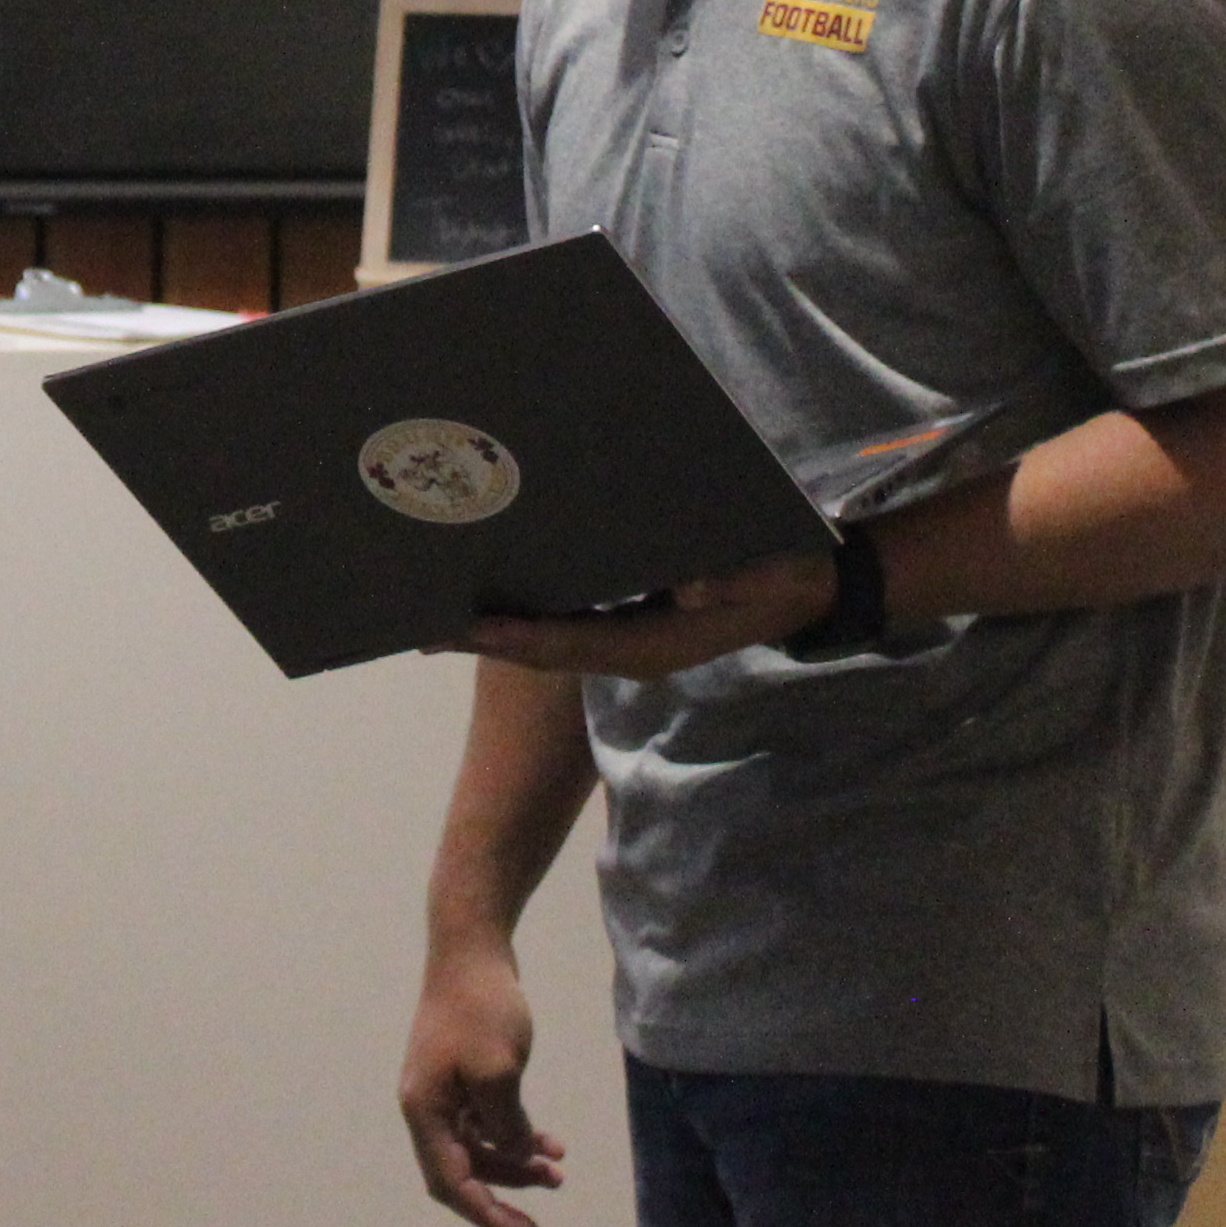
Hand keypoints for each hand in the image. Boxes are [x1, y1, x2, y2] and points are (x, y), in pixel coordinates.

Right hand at [399, 937, 561, 1226]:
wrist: (471, 949)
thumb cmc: (481, 1008)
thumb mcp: (499, 1074)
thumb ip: (505, 1126)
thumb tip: (515, 1154)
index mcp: (424, 1110)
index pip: (451, 1181)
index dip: (488, 1214)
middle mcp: (427, 1105)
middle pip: (461, 1169)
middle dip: (505, 1190)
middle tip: (551, 1197)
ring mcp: (443, 1089)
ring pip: (477, 1147)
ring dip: (515, 1161)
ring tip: (558, 1169)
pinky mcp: (462, 1074)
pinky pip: (486, 1121)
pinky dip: (515, 1134)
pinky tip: (550, 1141)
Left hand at [435, 542, 839, 681]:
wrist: (805, 588)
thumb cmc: (783, 575)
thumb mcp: (769, 575)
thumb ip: (732, 582)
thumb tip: (691, 590)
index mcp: (653, 645)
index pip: (570, 646)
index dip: (516, 638)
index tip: (463, 628)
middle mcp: (630, 651)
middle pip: (544, 650)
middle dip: (484, 640)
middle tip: (420, 627)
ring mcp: (627, 641)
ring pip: (550, 640)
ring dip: (498, 629)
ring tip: (440, 610)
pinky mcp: (629, 624)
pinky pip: (567, 624)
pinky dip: (528, 613)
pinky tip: (497, 590)